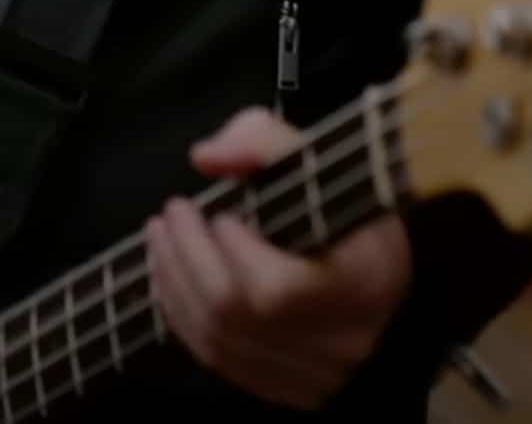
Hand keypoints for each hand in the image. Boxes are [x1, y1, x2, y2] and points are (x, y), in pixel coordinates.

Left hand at [142, 107, 411, 409]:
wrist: (371, 260)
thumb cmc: (341, 203)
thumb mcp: (319, 157)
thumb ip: (264, 141)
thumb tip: (207, 158)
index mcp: (365, 282)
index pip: (277, 289)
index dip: (233, 251)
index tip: (220, 212)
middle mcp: (345, 340)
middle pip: (235, 314)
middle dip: (186, 257)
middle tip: (169, 215)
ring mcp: (318, 373)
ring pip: (218, 343)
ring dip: (173, 285)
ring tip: (160, 239)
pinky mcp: (292, 389)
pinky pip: (219, 363)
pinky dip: (183, 319)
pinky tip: (171, 278)